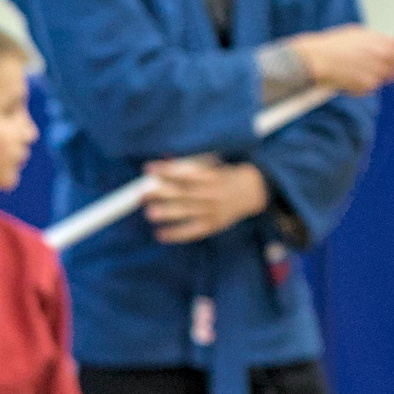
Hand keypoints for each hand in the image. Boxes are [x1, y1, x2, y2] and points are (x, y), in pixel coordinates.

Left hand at [142, 156, 267, 242]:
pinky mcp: (212, 226)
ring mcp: (212, 211)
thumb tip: (164, 159)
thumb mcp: (210, 165)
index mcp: (211, 176)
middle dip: (161, 193)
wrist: (251, 192)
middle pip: (183, 193)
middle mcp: (212, 193)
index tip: (148, 169)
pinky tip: (160, 234)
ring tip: (149, 213)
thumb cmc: (222, 176)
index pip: (185, 172)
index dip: (166, 170)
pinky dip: (176, 234)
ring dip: (167, 213)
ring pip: (187, 212)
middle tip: (142, 193)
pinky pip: (192, 231)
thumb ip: (189, 164)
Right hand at [288, 25, 393, 96]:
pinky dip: (359, 88)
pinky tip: (347, 80)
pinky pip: (369, 89)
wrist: (315, 59)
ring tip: (353, 74)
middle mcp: (383, 54)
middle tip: (368, 72)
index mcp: (381, 41)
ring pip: (381, 81)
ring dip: (371, 80)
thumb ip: (374, 42)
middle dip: (384, 72)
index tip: (391, 64)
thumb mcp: (356, 34)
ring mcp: (377, 70)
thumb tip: (384, 48)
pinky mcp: (368, 85)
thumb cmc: (331, 46)